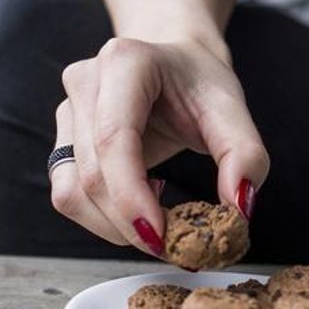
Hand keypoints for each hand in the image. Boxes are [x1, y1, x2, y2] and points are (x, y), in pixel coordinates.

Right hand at [50, 35, 269, 255]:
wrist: (178, 64)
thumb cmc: (202, 83)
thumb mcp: (233, 111)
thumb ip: (246, 156)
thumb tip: (239, 208)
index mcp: (125, 63)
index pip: (114, 139)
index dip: (131, 196)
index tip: (161, 237)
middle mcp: (85, 81)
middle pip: (93, 174)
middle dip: (132, 223)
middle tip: (177, 246)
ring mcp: (66, 110)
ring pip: (72, 191)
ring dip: (114, 226)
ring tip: (162, 221)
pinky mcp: (62, 138)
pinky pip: (68, 194)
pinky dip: (102, 217)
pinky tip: (142, 204)